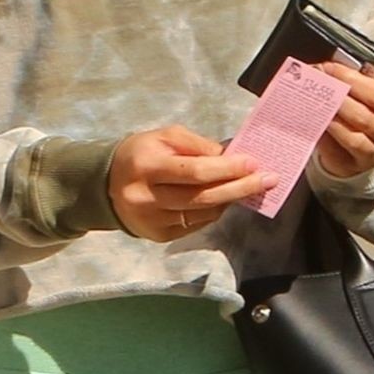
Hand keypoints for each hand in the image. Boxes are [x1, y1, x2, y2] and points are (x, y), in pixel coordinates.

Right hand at [108, 126, 276, 241]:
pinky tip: (225, 200)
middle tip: (267, 179)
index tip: (253, 163)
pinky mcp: (158, 236)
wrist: (105, 184)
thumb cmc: (141, 154)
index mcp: (146, 166)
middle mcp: (147, 198)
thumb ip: (197, 145)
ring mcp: (152, 221)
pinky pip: (195, 225)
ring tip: (250, 188)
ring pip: (202, 214)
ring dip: (230, 200)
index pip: (194, 171)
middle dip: (239, 188)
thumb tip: (231, 157)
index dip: (227, 169)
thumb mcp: (164, 137)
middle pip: (202, 197)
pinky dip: (214, 212)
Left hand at [314, 64, 373, 179]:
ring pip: (352, 138)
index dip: (353, 80)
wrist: (369, 144)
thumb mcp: (368, 93)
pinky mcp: (353, 166)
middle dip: (339, 99)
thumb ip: (351, 81)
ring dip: (332, 120)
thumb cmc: (367, 111)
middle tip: (318, 86)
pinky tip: (313, 124)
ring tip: (315, 106)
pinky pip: (336, 152)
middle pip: (364, 117)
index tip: (330, 69)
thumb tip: (322, 69)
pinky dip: (323, 138)